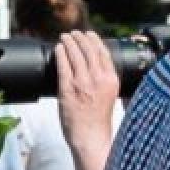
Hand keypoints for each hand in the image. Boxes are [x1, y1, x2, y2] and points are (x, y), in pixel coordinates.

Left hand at [55, 31, 118, 169]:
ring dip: (69, 42)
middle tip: (74, 32)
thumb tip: (100, 73)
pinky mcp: (68, 88)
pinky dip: (61, 54)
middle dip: (81, 38)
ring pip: (75, 54)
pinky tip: (58, 48)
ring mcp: (83, 83)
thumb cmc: (99, 122)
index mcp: (112, 81)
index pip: (104, 54)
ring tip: (65, 37)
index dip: (95, 41)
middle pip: (89, 50)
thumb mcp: (110, 97)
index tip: (90, 35)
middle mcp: (99, 79)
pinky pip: (64, 65)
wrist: (90, 137)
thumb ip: (105, 83)